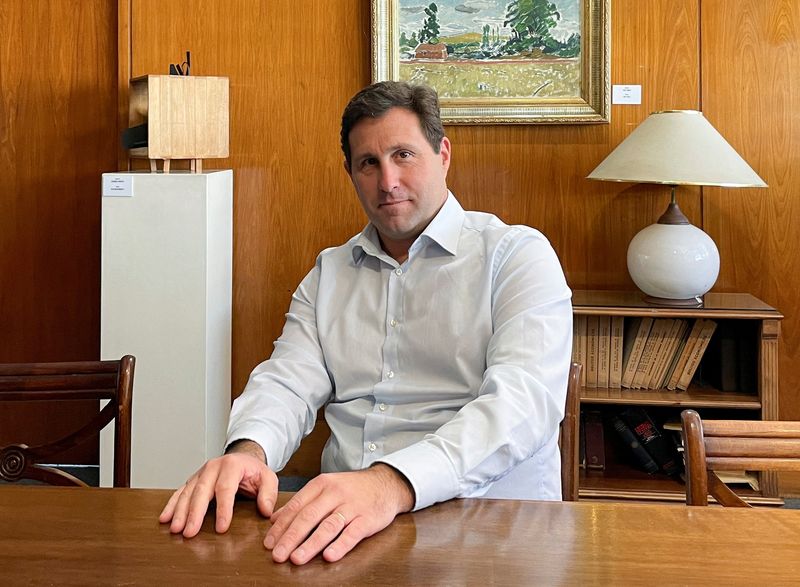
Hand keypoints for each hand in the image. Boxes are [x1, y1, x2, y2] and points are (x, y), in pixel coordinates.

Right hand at [158, 440, 277, 537]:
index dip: (224, 509)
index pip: (226, 488)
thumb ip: (268, 494)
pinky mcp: (193, 480)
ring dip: (180, 511)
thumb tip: (266, 510)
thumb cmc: (254, 471)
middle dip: (195, 513)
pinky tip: (165, 518)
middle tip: (190, 532)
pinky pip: (180, 492)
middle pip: (202, 491)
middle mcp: (213, 467)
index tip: (222, 528)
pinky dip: (172, 505)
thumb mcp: (268, 478)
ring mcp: (201, 473)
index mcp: (232, 465)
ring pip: (187, 492)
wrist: (243, 458)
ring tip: (176, 528)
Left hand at [265, 463, 414, 564]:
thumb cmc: (353, 488)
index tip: (269, 543)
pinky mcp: (368, 519)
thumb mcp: (326, 488)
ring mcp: (352, 506)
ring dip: (311, 544)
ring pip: (328, 526)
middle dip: (290, 538)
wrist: (386, 483)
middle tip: (278, 555)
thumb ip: (301, 502)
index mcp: (322, 485)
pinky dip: (340, 545)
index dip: (281, 526)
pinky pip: (352, 533)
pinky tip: (329, 556)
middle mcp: (335, 494)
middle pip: (309, 517)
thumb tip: (274, 519)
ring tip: (297, 558)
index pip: (297, 506)